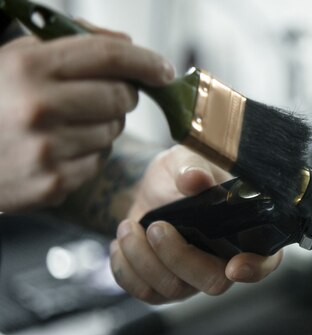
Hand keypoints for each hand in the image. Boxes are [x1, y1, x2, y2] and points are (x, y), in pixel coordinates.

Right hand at [0, 31, 173, 210]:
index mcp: (28, 68)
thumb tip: (129, 44)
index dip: (145, 61)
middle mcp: (38, 108)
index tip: (164, 69)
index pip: (108, 56)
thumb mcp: (17, 58)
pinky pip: (98, 161)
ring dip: (104, 125)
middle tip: (107, 95)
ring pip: (113, 131)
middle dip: (124, 95)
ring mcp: (46, 149)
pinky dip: (90, 153)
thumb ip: (73, 43)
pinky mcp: (53, 183)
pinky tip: (60, 148)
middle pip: (120, 97)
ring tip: (68, 123)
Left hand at [110, 145, 283, 303]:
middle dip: (179, 257)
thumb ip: (193, 167)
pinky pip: (144, 292)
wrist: (152, 187)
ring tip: (129, 226)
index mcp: (247, 231)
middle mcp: (226, 262)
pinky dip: (125, 267)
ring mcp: (195, 279)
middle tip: (156, 226)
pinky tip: (123, 241)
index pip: (266, 260)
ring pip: (173, 289)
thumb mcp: (188, 159)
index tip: (235, 266)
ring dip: (143, 258)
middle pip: (213, 282)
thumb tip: (194, 179)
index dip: (255, 269)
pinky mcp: (164, 288)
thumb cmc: (183, 172)